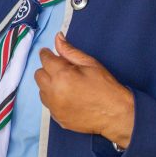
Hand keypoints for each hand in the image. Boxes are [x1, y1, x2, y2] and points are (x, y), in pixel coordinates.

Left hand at [34, 33, 134, 147]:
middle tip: (63, 71)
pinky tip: (68, 98)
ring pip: (41, 90)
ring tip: (66, 86)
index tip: (52, 55)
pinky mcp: (57, 118)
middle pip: (39, 75)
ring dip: (49, 85)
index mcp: (62, 76)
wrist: (116, 114)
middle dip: (48, 70)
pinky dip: (54, 99)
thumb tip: (57, 38)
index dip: (48, 55)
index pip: (45, 59)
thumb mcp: (90, 64)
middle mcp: (54, 92)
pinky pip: (48, 104)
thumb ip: (70, 51)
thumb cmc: (106, 87)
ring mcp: (54, 107)